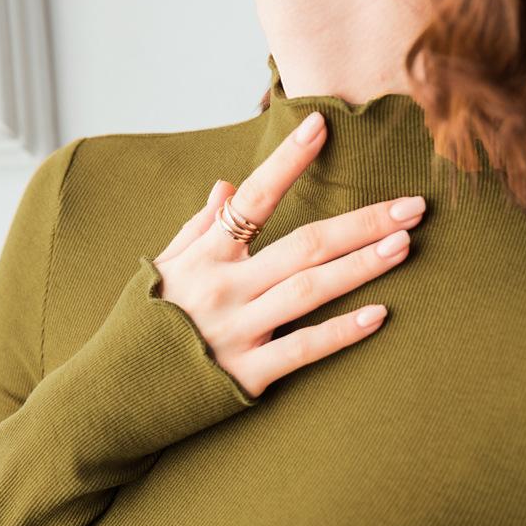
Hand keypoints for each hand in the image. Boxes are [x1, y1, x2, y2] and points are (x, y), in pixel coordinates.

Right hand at [152, 111, 425, 397]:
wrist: (113, 397)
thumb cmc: (141, 327)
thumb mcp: (162, 270)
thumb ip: (199, 228)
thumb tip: (227, 186)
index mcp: (204, 256)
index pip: (252, 198)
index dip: (287, 161)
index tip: (322, 128)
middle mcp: (224, 288)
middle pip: (304, 245)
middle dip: (362, 222)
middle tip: (413, 207)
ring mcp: (237, 331)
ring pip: (310, 290)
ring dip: (362, 266)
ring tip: (405, 245)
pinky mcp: (246, 375)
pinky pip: (303, 349)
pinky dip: (341, 332)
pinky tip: (378, 315)